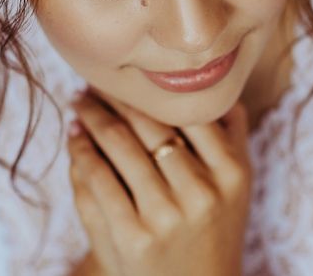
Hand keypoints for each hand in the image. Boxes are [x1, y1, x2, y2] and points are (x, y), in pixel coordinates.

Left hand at [66, 88, 251, 275]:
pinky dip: (80, 153)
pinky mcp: (131, 238)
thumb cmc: (213, 233)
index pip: (188, 111)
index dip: (153, 89)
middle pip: (148, 125)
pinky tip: (74, 138)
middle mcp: (202, 192)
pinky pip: (97, 182)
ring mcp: (165, 216)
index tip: (132, 74)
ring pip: (119, 147)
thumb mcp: (237, 188)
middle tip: (94, 79)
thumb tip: (214, 84)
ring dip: (91, 118)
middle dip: (115, 97)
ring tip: (79, 102)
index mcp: (233, 172)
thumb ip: (232, 136)